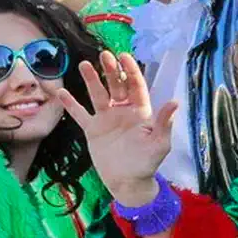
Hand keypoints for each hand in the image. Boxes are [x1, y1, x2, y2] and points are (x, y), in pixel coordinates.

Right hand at [59, 51, 176, 205]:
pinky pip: (81, 114)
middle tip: (104, 55)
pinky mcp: (93, 130)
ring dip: (92, 80)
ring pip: (98, 94)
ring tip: (84, 65)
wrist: (128, 183)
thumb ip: (164, 122)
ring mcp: (107, 119)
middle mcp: (123, 111)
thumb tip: (175, 102)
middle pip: (116, 85)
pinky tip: (61, 92)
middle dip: (111, 70)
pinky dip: (71, 104)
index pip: (136, 85)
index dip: (130, 71)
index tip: (124, 56)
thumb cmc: (148, 163)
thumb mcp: (160, 143)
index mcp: (140, 111)